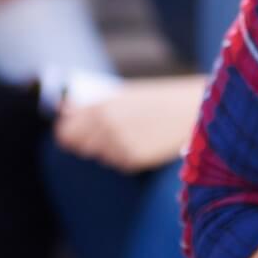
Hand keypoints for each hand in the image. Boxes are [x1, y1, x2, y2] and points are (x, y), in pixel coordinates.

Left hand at [53, 75, 207, 172]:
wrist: (193, 110)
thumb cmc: (160, 99)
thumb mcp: (125, 95)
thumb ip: (94, 105)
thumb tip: (65, 111)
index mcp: (101, 106)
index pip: (66, 130)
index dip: (68, 132)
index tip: (72, 132)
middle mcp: (106, 127)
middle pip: (79, 145)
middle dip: (88, 141)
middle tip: (106, 132)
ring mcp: (119, 145)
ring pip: (101, 155)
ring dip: (109, 147)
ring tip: (132, 132)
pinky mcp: (133, 159)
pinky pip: (119, 162)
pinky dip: (126, 155)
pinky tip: (142, 141)